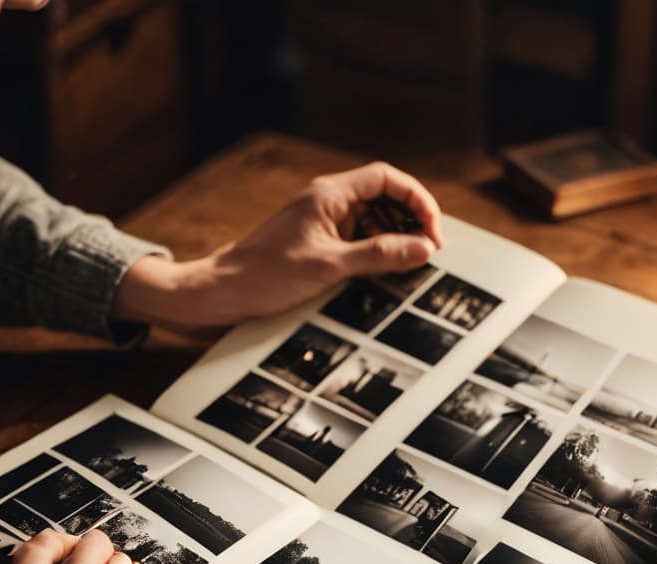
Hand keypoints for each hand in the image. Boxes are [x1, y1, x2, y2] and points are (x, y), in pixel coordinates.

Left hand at [111, 161, 442, 331]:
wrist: (225, 292)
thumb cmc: (266, 275)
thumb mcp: (330, 266)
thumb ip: (379, 255)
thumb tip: (423, 249)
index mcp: (330, 195)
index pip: (387, 178)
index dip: (417, 201)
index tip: (432, 234)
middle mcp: (329, 202)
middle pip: (386, 197)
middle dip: (411, 222)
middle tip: (426, 254)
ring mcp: (324, 222)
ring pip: (375, 220)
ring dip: (395, 240)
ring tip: (408, 267)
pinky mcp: (320, 243)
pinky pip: (359, 240)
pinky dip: (377, 253)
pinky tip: (385, 273)